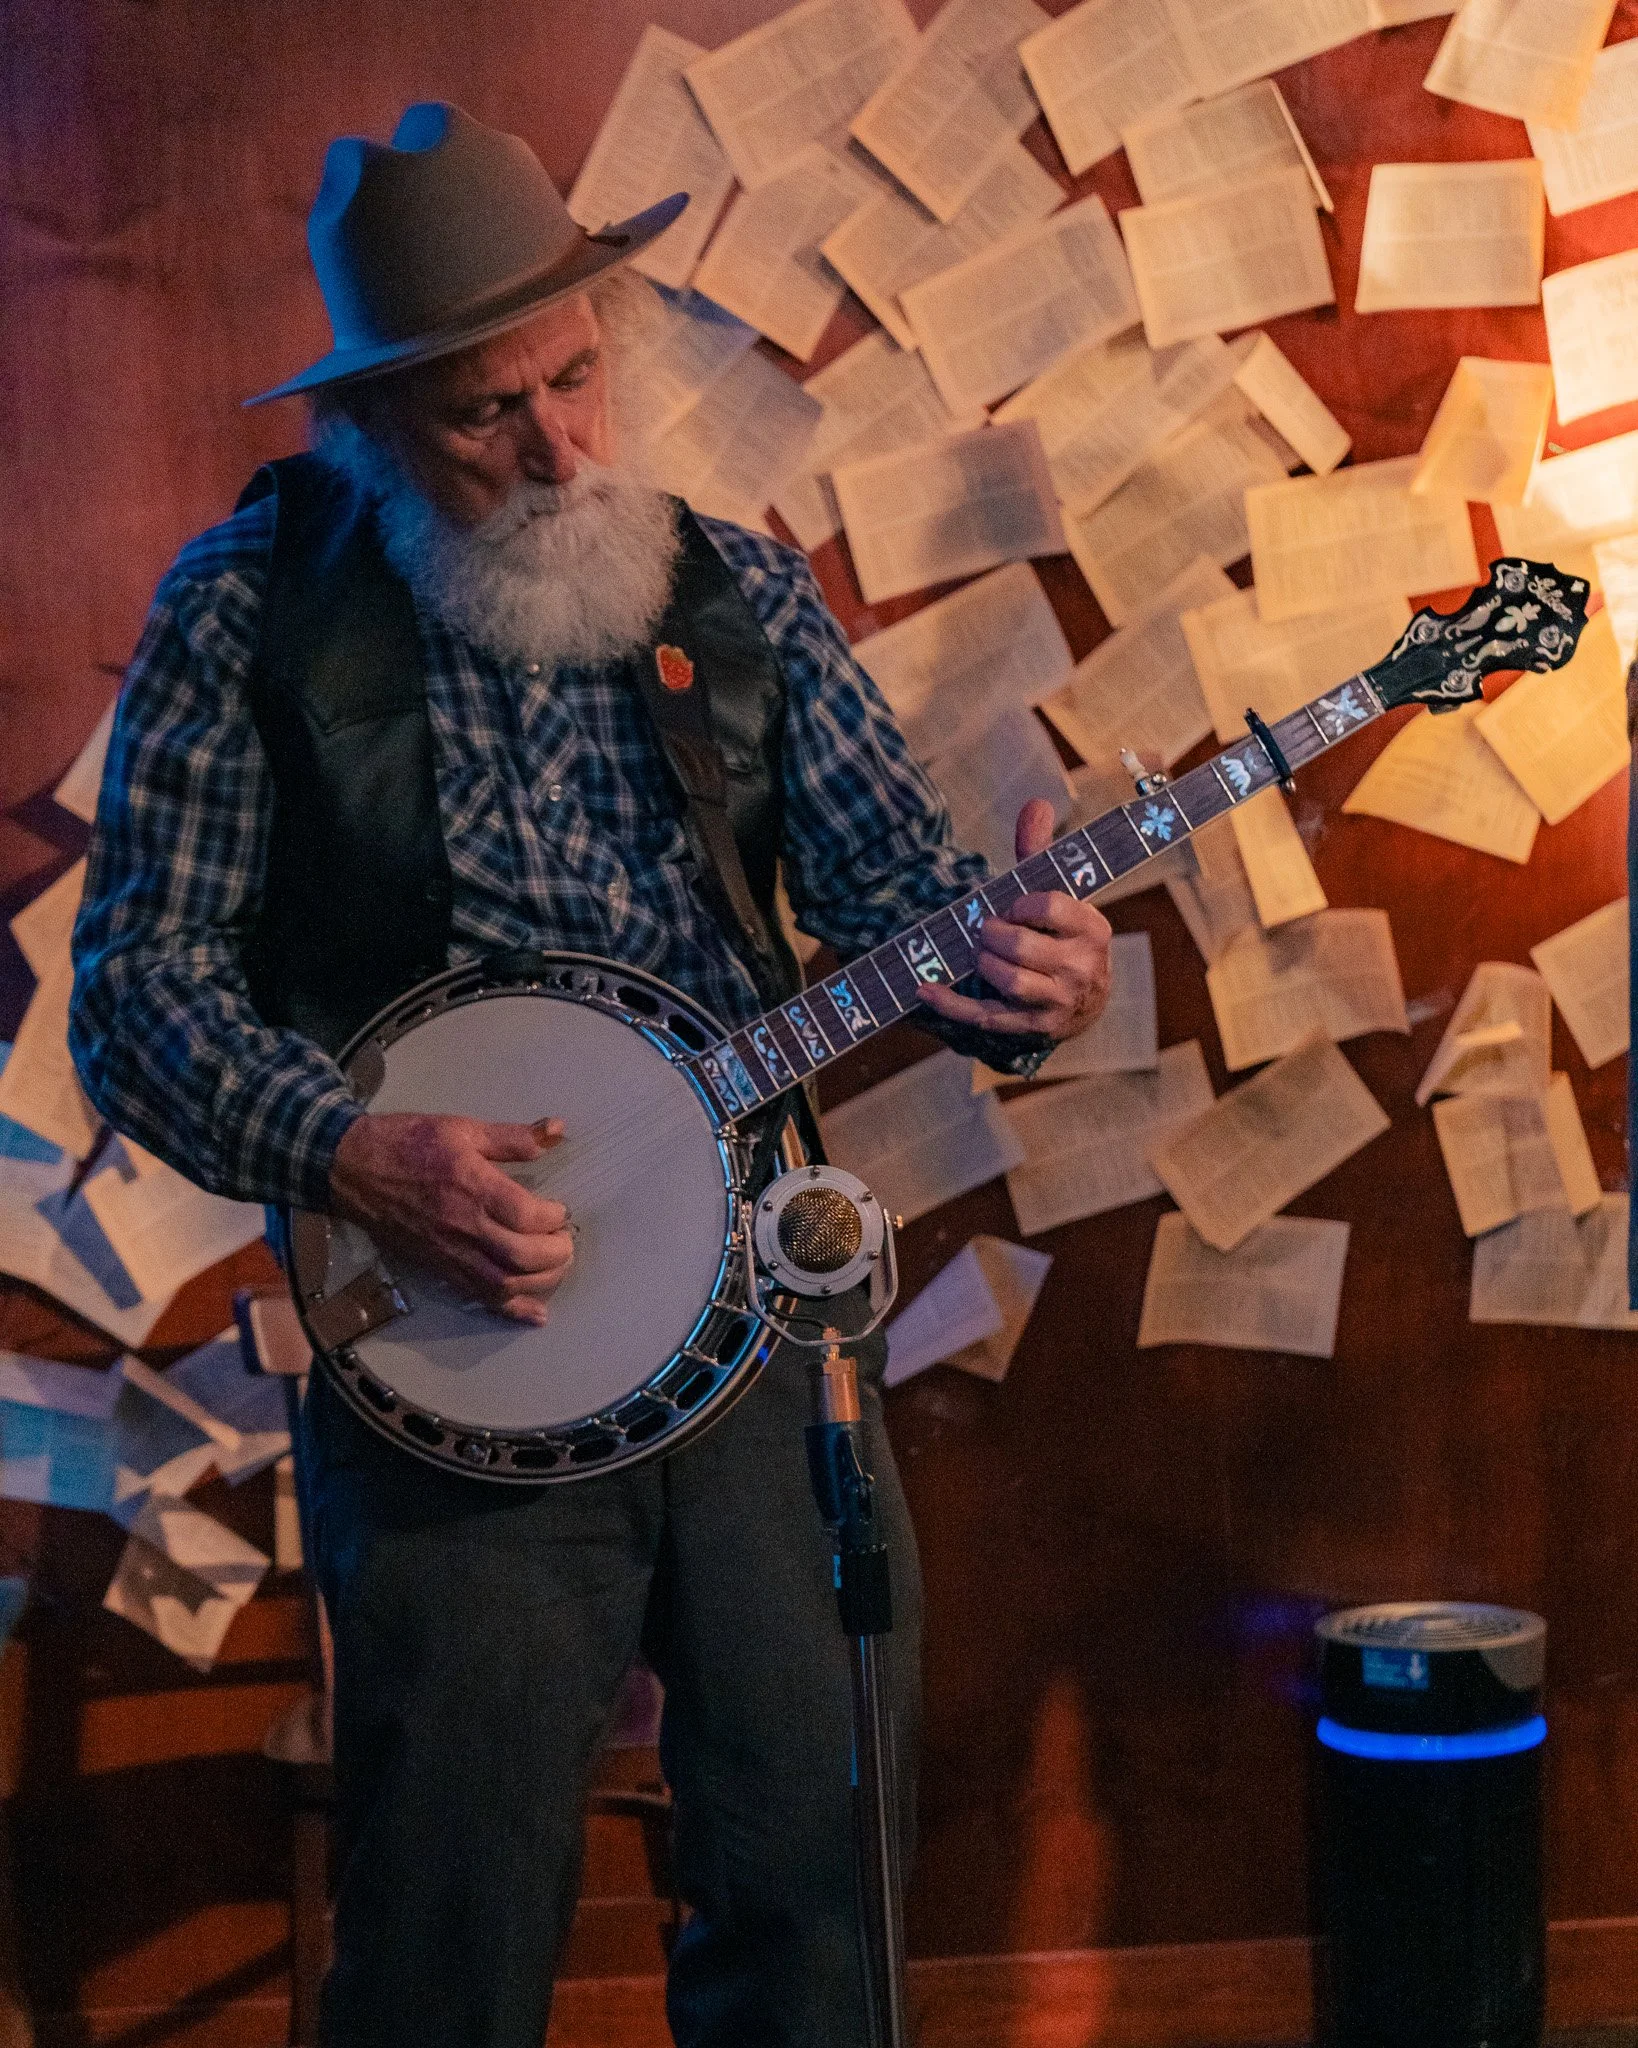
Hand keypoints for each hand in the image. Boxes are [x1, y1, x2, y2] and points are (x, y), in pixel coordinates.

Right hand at [329, 1113, 572, 1325]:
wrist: (351, 1168)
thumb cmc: (408, 1143)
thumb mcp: (462, 1128)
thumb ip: (513, 1137)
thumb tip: (557, 1131)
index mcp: (472, 1186)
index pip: (526, 1215)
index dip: (553, 1217)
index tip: (560, 1210)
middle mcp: (463, 1226)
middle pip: (521, 1257)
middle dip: (555, 1254)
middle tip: (564, 1241)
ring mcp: (449, 1253)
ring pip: (504, 1284)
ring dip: (540, 1282)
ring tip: (555, 1266)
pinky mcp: (438, 1269)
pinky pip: (479, 1298)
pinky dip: (512, 1310)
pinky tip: (536, 1314)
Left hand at [920, 797, 1112, 1040]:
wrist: (1086, 1000)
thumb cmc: (1064, 936)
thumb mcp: (1061, 896)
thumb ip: (1042, 853)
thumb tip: (1035, 803)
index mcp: (1092, 929)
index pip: (1050, 905)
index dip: (1021, 902)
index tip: (1013, 905)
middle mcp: (1081, 968)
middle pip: (1021, 946)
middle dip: (992, 933)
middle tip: (986, 928)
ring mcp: (1059, 1002)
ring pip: (1009, 982)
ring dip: (983, 962)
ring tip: (982, 952)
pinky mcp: (1034, 1028)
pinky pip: (987, 1017)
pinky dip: (952, 1003)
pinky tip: (925, 988)